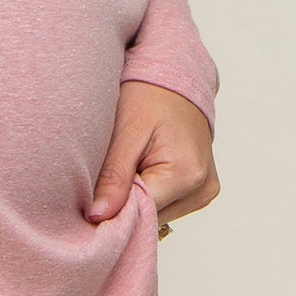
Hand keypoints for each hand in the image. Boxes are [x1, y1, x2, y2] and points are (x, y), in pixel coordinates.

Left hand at [87, 80, 220, 225]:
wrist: (175, 78)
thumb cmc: (149, 95)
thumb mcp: (125, 130)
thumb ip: (113, 177)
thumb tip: (97, 217)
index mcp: (186, 174)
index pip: (141, 214)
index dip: (112, 208)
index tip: (91, 196)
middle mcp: (202, 189)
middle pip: (149, 216)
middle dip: (123, 201)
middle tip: (106, 172)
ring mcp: (204, 191)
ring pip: (156, 213)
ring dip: (135, 196)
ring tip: (127, 164)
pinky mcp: (200, 189)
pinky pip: (165, 203)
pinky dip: (148, 191)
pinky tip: (139, 168)